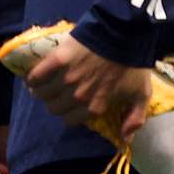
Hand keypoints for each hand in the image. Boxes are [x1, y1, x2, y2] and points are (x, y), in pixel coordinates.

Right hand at [23, 38, 147, 133]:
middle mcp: (77, 97)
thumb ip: (135, 118)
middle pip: (54, 108)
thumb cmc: (131, 64)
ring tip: (43, 85)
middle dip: (55, 103)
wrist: (123, 34)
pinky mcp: (57, 61)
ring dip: (41, 91)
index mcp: (95, 106)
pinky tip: (33, 77)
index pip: (69, 120)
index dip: (68, 114)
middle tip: (58, 94)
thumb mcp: (141, 94)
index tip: (70, 106)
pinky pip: (36, 76)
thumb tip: (125, 139)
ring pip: (42, 94)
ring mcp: (66, 79)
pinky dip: (33, 78)